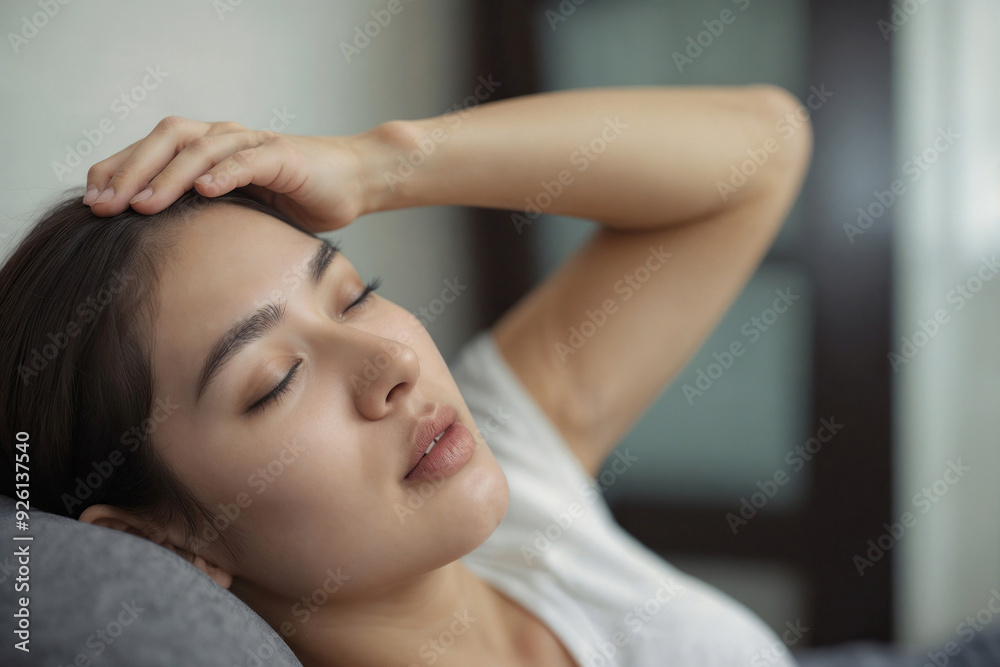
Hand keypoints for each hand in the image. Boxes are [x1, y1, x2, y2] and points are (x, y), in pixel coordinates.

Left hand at [83, 116, 381, 232]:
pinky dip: (225, 173)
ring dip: (169, 175)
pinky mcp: (283, 155)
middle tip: (105, 206)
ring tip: (143, 203)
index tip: (92, 202)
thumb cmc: (297, 199)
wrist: (354, 182)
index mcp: (209, 147)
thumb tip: (159, 248)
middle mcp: (225, 136)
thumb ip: (205, 216)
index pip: (152, 149)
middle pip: (167, 138)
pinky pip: (248, 160)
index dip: (118, 169)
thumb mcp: (240, 210)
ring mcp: (254, 143)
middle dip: (131, 171)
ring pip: (201, 148)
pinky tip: (205, 190)